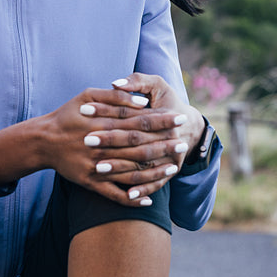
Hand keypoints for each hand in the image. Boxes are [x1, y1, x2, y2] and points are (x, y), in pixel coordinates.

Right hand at [39, 83, 186, 207]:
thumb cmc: (68, 115)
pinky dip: (132, 199)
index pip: (140, 122)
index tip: (179, 118)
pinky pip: (115, 194)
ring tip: (174, 167)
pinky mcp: (91, 183)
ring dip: (154, 171)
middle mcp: (102, 146)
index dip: (162, 120)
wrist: (43, 141)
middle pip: (140, 147)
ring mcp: (97, 167)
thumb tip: (142, 102)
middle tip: (183, 143)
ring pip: (132, 173)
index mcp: (104, 124)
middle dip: (164, 145)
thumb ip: (115, 97)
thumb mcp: (87, 95)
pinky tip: (149, 200)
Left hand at [89, 72, 205, 182]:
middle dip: (111, 141)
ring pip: (143, 164)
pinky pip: (157, 183)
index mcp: (163, 115)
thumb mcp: (158, 86)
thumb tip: (116, 83)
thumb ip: (137, 81)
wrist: (191, 126)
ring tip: (97, 167)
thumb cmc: (168, 102)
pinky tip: (128, 195)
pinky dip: (143, 190)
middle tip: (87, 140)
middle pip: (136, 141)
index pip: (131, 115)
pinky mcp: (170, 170)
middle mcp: (169, 137)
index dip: (107, 112)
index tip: (85, 110)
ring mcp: (171, 155)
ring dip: (121, 167)